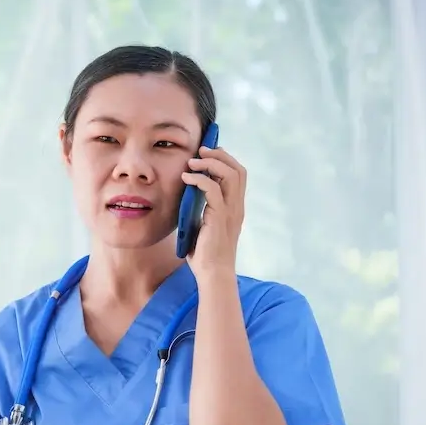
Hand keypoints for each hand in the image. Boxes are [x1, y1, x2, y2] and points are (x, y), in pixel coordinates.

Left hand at [181, 146, 246, 275]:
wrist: (212, 273)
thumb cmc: (205, 254)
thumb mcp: (203, 226)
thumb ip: (201, 210)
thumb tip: (187, 195)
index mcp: (235, 208)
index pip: (239, 175)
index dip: (226, 160)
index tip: (209, 154)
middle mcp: (237, 207)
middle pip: (238, 169)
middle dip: (219, 155)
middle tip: (201, 151)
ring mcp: (230, 211)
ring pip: (230, 175)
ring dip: (210, 163)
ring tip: (192, 162)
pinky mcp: (219, 217)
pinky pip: (213, 189)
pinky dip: (199, 179)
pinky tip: (186, 179)